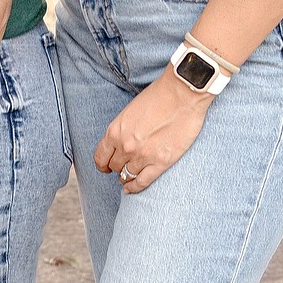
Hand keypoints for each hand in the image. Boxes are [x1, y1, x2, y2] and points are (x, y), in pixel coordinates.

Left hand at [94, 64, 212, 192]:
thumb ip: (123, 128)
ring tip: (126, 179)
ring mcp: (143, 156)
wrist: (182, 94)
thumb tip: (120, 141)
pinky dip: (135, 187)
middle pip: (115, 166)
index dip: (102, 164)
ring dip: (126, 178)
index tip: (105, 166)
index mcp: (115, 130)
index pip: (100, 156)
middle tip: (121, 168)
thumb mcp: (130, 111)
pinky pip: (143, 181)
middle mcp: (125, 146)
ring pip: (127, 175)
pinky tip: (131, 189)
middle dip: (117, 168)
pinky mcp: (161, 162)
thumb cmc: (158, 97)